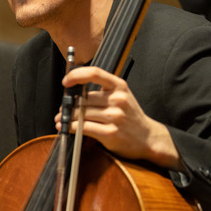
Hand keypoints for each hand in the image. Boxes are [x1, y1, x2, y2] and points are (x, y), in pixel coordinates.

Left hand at [59, 66, 180, 170]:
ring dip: (68, 118)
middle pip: (83, 98)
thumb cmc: (131, 116)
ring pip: (82, 114)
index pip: (94, 73)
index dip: (76, 75)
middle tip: (63, 109)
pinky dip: (72, 128)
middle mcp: (118, 99)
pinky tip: (68, 128)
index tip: (65, 82)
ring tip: (62, 120)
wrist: (148, 137)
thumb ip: (102, 91)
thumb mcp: (122, 96)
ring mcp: (115, 116)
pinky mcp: (110, 133)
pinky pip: (84, 128)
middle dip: (69, 105)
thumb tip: (74, 93)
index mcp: (119, 86)